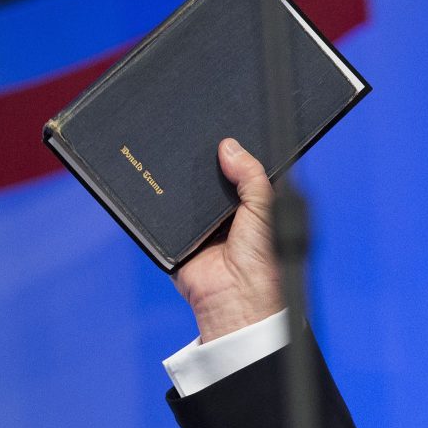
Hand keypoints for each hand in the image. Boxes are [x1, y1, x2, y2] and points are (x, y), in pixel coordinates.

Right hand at [173, 138, 284, 342]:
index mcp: (253, 205)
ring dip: (183, 180)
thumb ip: (252, 176)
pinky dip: (164, 199)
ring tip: (177, 152)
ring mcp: (201, 224)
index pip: (241, 171)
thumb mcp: (266, 208)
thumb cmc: (264, 259)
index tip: (224, 130)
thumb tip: (229, 146)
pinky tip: (160, 176)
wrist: (236, 296)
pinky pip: (166, 212)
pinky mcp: (177, 236)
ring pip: (188, 192)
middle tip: (197, 136)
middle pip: (212, 178)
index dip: (235, 154)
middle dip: (206, 163)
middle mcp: (227, 213)